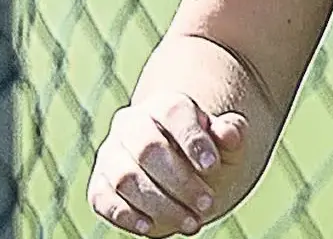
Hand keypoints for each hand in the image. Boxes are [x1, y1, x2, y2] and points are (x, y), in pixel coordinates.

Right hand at [88, 94, 249, 235]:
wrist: (182, 174)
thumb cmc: (206, 156)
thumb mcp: (227, 144)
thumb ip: (232, 132)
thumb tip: (228, 133)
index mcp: (165, 106)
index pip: (173, 114)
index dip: (192, 140)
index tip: (212, 166)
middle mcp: (131, 124)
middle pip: (148, 149)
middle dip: (180, 182)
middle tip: (208, 205)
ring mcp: (111, 154)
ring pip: (126, 178)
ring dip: (160, 205)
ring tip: (192, 223)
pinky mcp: (100, 185)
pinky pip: (104, 200)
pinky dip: (126, 215)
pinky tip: (151, 227)